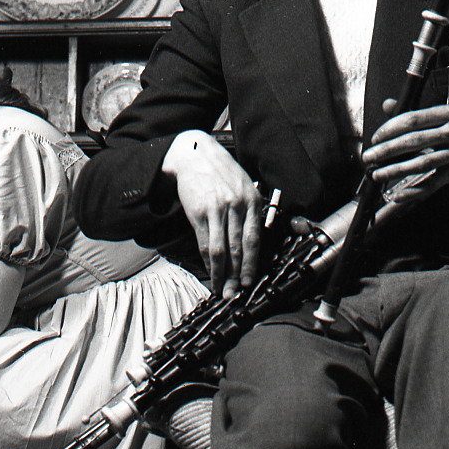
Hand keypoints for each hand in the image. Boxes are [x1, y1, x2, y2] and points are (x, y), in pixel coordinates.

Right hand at [162, 130, 263, 296]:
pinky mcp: (199, 212)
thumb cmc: (220, 172)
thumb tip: (251, 242)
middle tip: (235, 294)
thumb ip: (249, 212)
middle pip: (238, 249)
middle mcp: (236, 206)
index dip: (251, 264)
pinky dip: (208, 261)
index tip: (249, 281)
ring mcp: (217, 209)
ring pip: (221, 250)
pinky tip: (210, 271)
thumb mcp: (243, 186)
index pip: (253, 239)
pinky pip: (206, 243)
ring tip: (221, 289)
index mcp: (252, 201)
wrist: (195, 155)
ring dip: (221, 274)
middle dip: (237, 275)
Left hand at [362, 100, 448, 202]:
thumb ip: (412, 112)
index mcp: (447, 113)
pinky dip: (414, 191)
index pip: (413, 119)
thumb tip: (387, 105)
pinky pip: (432, 183)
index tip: (375, 138)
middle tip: (369, 157)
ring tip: (378, 174)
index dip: (390, 129)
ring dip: (396, 171)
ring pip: (422, 164)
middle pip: (415, 141)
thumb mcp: (440, 115)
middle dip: (387, 150)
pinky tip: (398, 194)